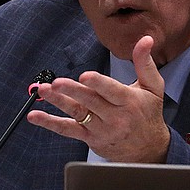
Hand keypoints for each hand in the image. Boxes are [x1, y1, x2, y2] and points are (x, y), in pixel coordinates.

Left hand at [27, 35, 170, 162]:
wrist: (148, 150)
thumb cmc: (149, 114)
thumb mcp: (153, 87)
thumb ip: (145, 62)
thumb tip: (145, 39)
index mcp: (129, 101)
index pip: (111, 91)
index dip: (98, 84)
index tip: (85, 76)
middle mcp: (114, 116)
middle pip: (90, 102)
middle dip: (72, 91)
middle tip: (56, 83)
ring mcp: (101, 129)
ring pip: (77, 113)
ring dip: (58, 102)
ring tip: (44, 91)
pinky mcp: (90, 138)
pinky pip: (68, 130)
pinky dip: (50, 123)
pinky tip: (36, 116)